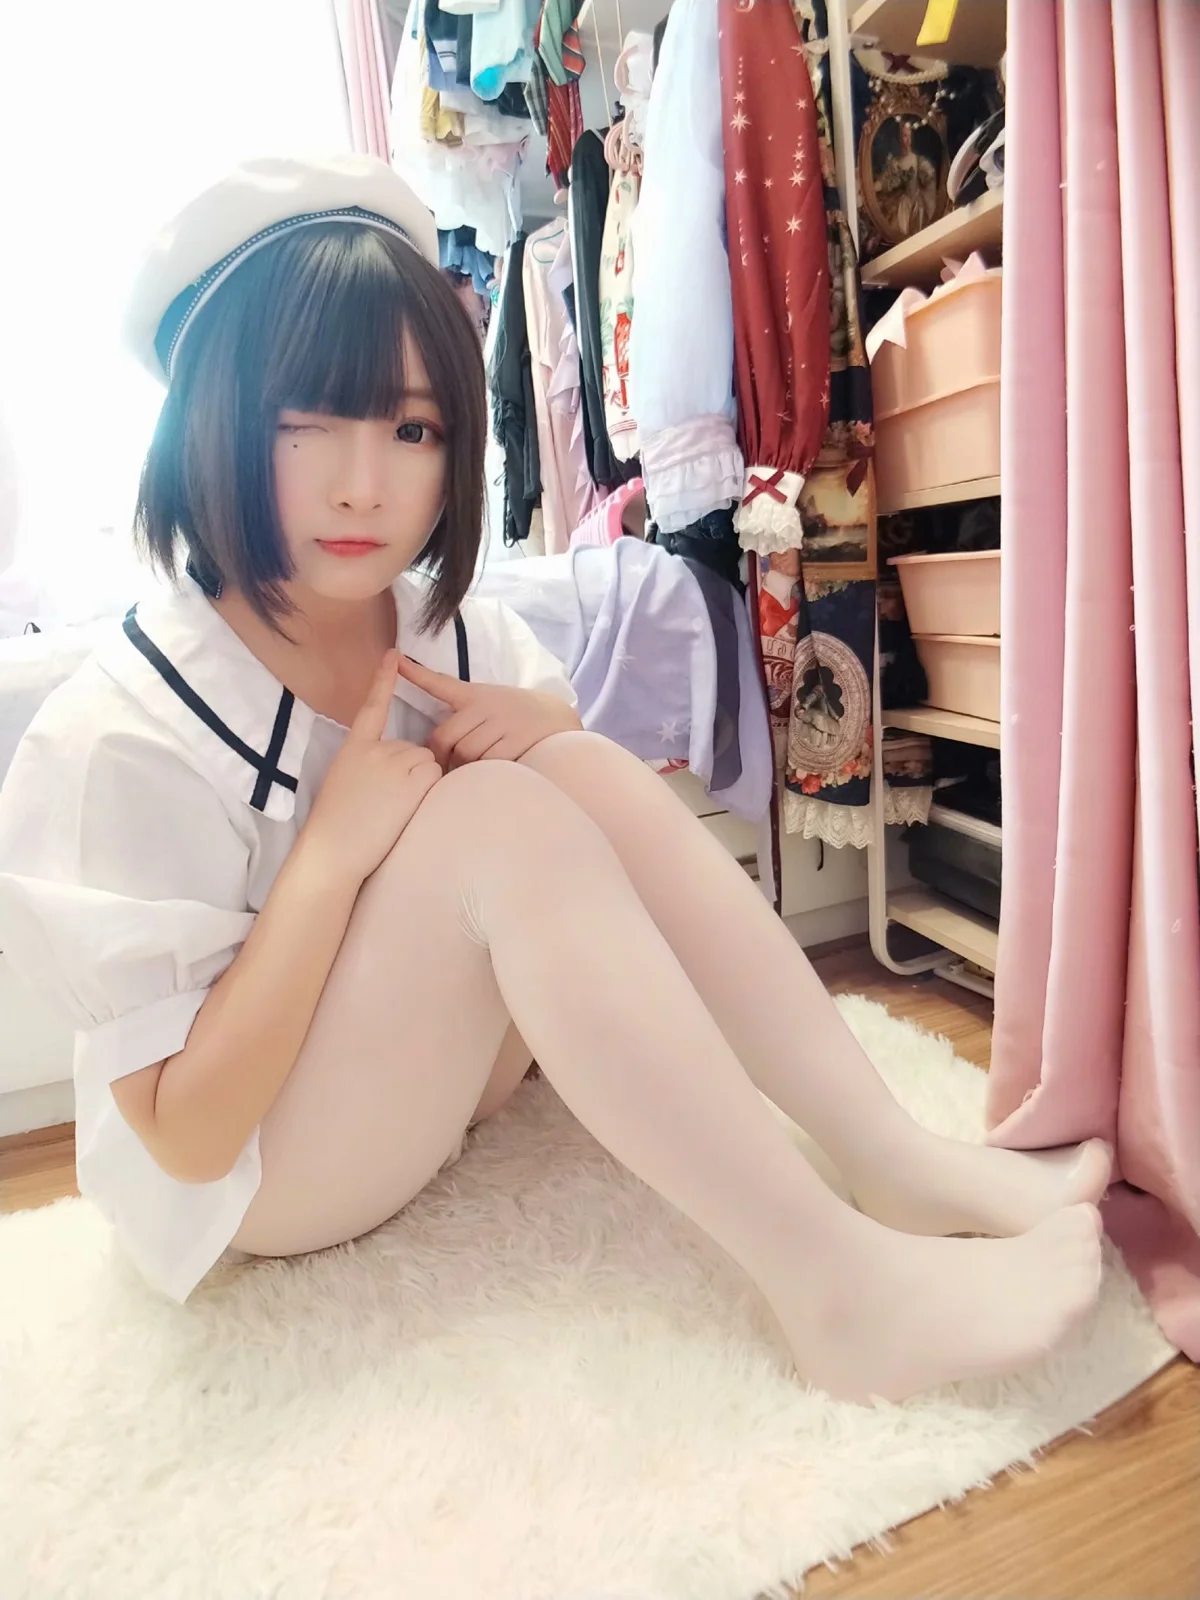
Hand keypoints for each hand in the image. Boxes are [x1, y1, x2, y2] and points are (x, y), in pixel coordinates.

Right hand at [301, 650, 441, 884]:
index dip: (383, 680)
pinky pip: (436, 776)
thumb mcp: (345, 783)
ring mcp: (395, 761)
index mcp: (354, 747)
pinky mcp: (414, 777)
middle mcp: (376, 748)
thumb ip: (370, 766)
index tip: (392, 655)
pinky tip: (406, 809)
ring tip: (394, 809)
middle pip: (415, 749)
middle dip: (412, 773)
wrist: (332, 848)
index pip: (372, 707)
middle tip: (387, 803)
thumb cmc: (335, 826)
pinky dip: (431, 792)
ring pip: (428, 763)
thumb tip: (395, 770)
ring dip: (422, 784)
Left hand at [396, 655, 581, 767]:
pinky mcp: (515, 742)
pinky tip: (484, 777)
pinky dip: (481, 774)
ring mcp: (500, 724)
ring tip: (465, 776)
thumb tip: (431, 743)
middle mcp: (485, 708)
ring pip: (464, 754)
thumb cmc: (515, 715)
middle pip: (445, 737)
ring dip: (461, 770)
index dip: (416, 673)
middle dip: (440, 757)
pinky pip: (487, 764)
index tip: (395, 660)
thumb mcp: (487, 701)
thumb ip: (460, 711)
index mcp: (474, 696)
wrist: (556, 719)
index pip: (440, 683)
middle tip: (441, 770)